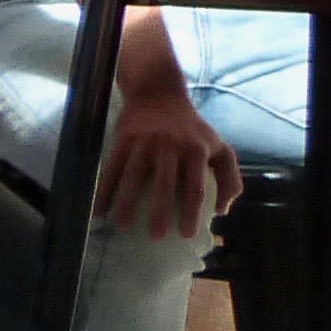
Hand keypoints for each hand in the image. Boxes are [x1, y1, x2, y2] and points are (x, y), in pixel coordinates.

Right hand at [99, 73, 240, 240]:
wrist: (159, 93)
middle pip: (163, 185)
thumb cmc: (192, 127)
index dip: (190, 212)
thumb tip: (221, 210)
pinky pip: (112, 169)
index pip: (195, 187)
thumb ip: (230, 177)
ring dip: (126, 204)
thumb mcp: (220, 146)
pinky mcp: (123, 140)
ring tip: (122, 226)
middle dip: (158, 213)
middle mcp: (171, 147)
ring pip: (133, 178)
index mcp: (197, 151)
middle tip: (154, 236)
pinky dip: (104, 190)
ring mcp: (145, 143)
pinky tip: (100, 208)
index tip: (184, 234)